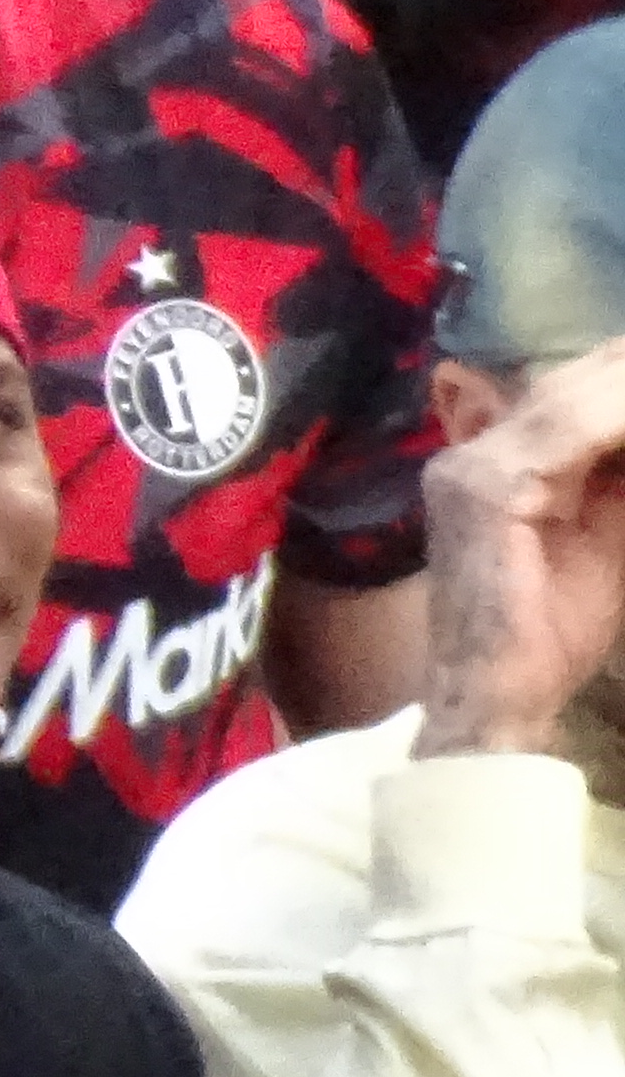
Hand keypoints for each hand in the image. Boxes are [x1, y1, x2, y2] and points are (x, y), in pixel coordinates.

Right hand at [417, 333, 624, 761]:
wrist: (494, 700)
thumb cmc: (550, 635)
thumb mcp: (599, 537)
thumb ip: (611, 481)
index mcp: (486, 461)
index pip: (561, 393)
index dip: (617, 376)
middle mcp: (466, 453)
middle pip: (565, 385)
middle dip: (623, 376)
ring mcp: (468, 468)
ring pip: (569, 401)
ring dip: (622, 394)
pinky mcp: (484, 490)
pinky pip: (566, 435)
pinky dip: (615, 424)